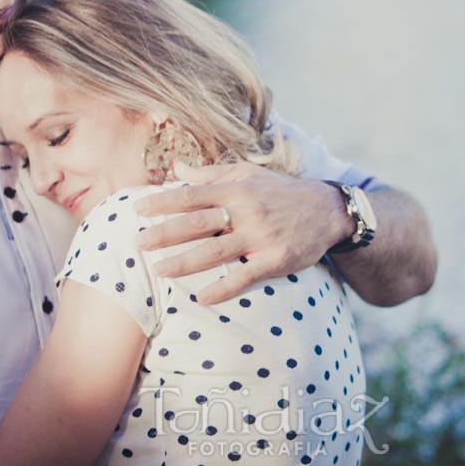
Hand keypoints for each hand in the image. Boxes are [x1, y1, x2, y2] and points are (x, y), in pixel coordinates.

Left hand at [134, 161, 352, 303]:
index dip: (164, 201)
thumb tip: (176, 168)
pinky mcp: (276, 260)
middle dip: (165, 233)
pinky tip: (201, 297)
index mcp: (237, 189)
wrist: (327, 211)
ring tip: (159, 270)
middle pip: (198, 223)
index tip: (138, 208)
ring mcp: (261, 237)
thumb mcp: (249, 174)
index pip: (193, 194)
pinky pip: (245, 277)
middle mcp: (247, 211)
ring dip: (184, 262)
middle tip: (138, 243)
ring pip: (216, 252)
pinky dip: (223, 288)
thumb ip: (211, 172)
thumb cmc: (281, 191)